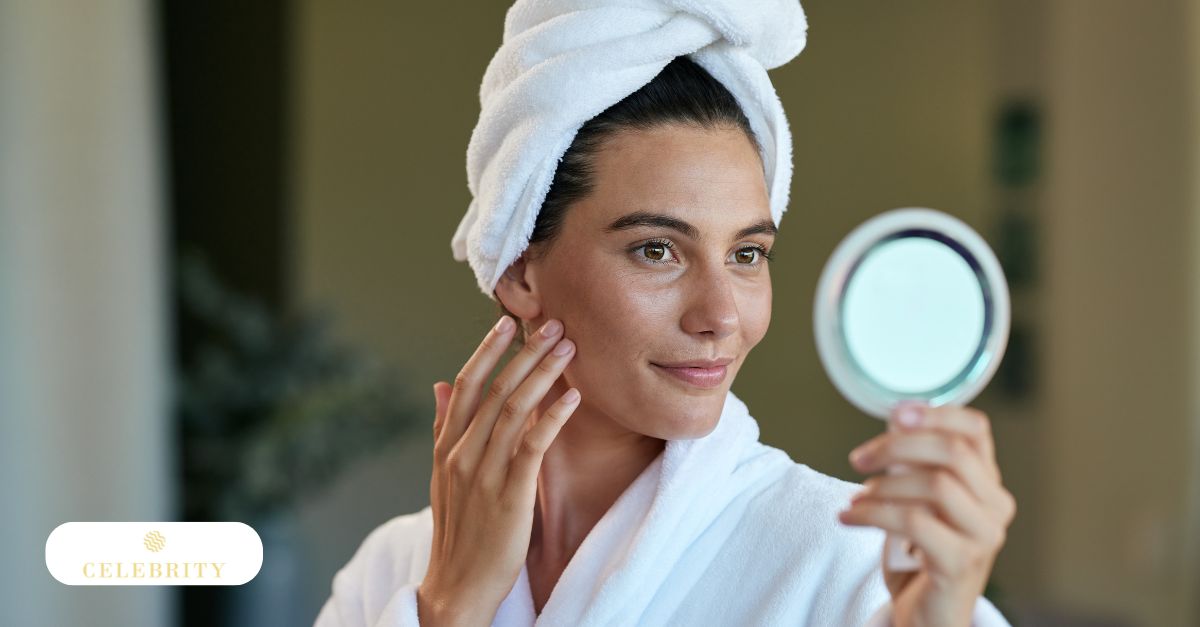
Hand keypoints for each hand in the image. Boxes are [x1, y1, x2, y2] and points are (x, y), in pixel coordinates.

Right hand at [417, 316, 580, 626]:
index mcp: (446, 446)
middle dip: (525, 353)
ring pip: (514, 410)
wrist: (457, 585)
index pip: (466, 386)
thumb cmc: (458, 529)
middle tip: (553, 324)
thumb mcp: (443, 475)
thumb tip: (440, 384)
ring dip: (544, 375)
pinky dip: (553, 416)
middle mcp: (462, 453)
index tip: (507, 321)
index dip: (487, 351)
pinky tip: (573, 398)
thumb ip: (444, 427)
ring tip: (568, 349)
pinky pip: (532, 445)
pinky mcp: (509, 495)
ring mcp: (484, 473)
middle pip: (495, 390)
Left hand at [838, 403, 1015, 626]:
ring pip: (935, 485)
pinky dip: (873, 513)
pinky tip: (849, 517)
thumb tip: (897, 417)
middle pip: (952, 452)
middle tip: (859, 458)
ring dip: (883, 486)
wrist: (927, 616)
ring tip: (856, 499)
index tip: (896, 412)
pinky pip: (915, 522)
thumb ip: (914, 464)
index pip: (976, 430)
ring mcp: (983, 537)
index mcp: (987, 484)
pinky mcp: (961, 564)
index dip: (937, 413)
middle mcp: (995, 507)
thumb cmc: (919, 556)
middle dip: (897, 446)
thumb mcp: (918, 500)